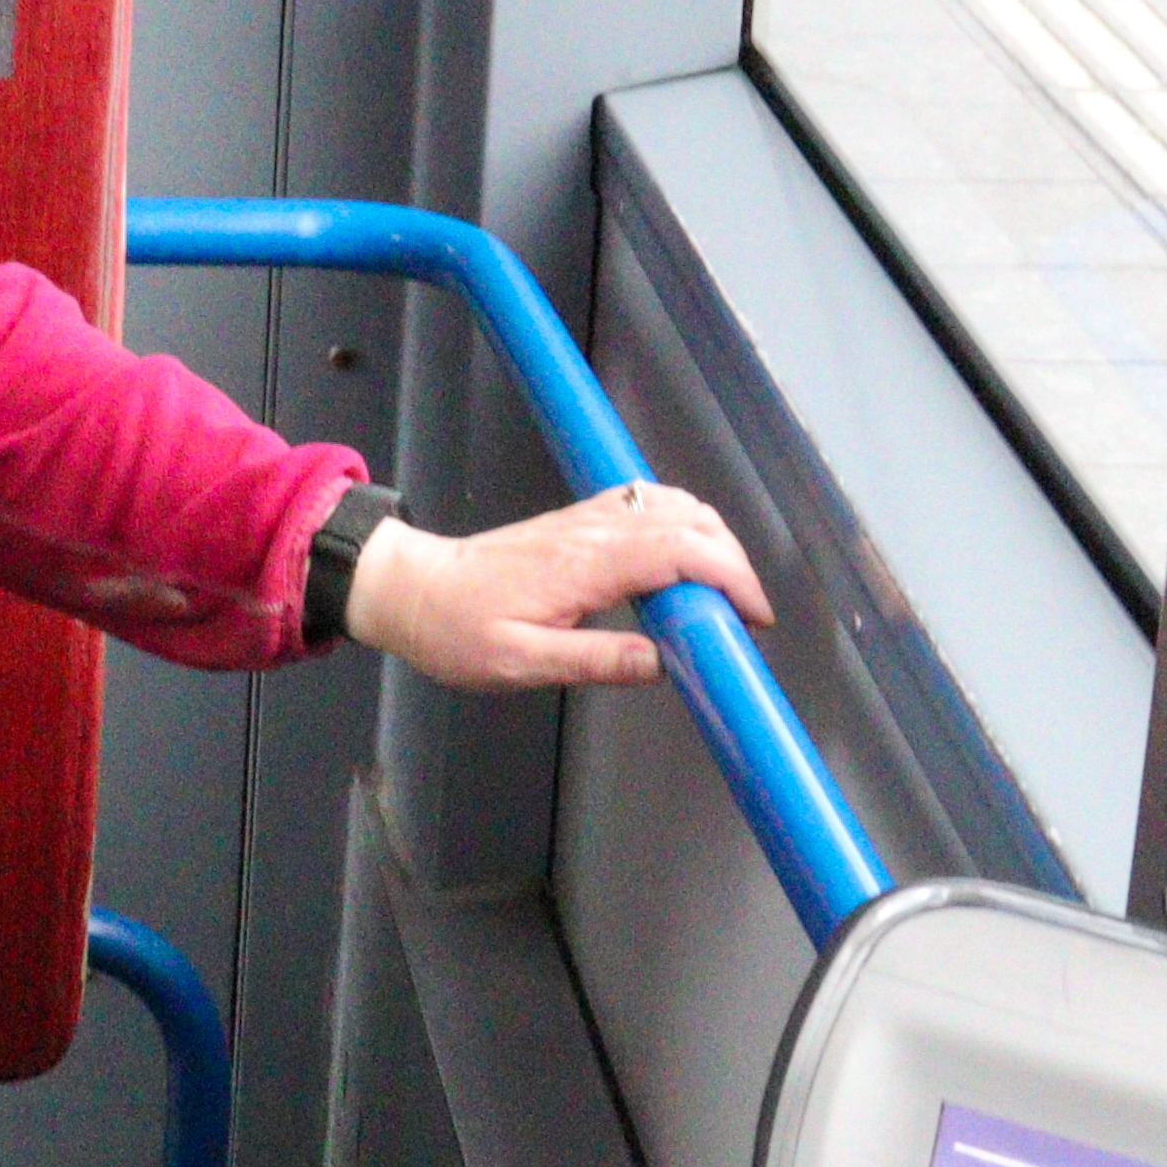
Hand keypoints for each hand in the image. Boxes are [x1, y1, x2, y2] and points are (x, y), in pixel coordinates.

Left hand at [341, 484, 770, 693]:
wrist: (412, 589)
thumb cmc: (455, 629)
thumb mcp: (521, 663)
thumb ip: (595, 662)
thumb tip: (662, 662)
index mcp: (584, 564)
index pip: (681, 553)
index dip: (731, 579)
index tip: (754, 618)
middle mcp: (592, 529)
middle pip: (692, 522)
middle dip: (734, 564)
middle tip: (746, 617)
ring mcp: (587, 518)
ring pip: (676, 505)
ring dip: (713, 541)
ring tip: (723, 595)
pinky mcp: (580, 519)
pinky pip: (648, 504)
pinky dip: (685, 524)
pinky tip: (687, 559)